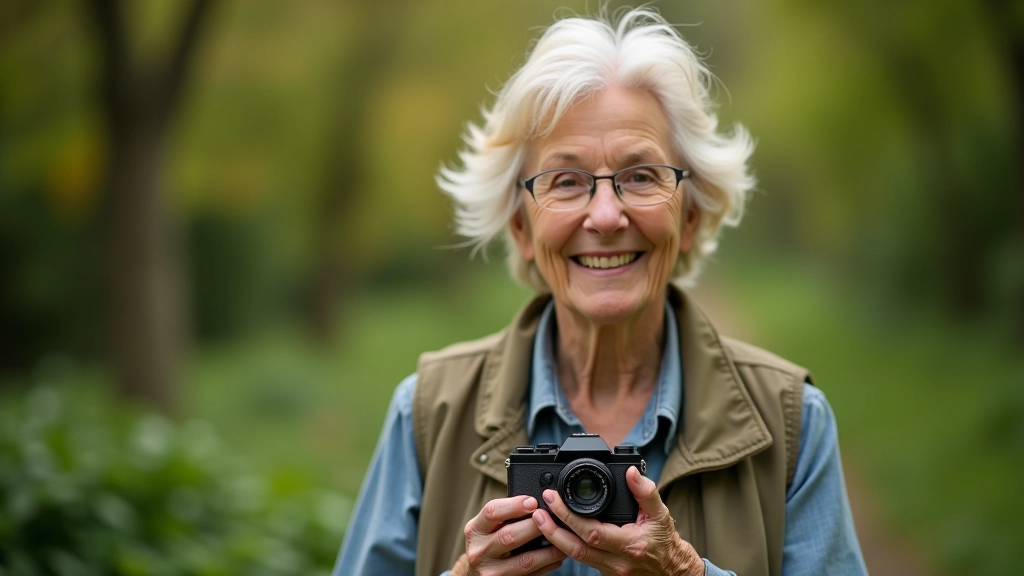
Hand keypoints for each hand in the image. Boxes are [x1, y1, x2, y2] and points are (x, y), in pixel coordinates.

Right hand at [451, 495, 566, 575]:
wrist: (474, 574)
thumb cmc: (486, 543)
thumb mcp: (486, 527)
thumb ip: (504, 515)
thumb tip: (537, 503)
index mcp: (475, 530)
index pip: (492, 512)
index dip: (514, 505)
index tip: (534, 502)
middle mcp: (480, 551)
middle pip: (510, 536)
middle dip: (535, 526)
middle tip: (553, 520)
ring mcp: (492, 572)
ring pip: (525, 560)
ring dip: (548, 551)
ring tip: (563, 542)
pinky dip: (546, 566)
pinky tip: (556, 558)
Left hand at [531, 466, 703, 575]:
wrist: (671, 571)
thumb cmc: (665, 541)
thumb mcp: (662, 513)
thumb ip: (645, 492)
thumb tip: (630, 471)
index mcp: (630, 544)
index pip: (592, 532)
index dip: (569, 516)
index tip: (554, 497)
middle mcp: (616, 561)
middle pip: (575, 548)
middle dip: (552, 529)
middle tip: (537, 509)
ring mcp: (608, 570)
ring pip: (574, 556)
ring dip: (553, 538)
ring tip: (538, 519)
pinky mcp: (603, 572)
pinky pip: (580, 560)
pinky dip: (564, 546)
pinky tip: (554, 532)